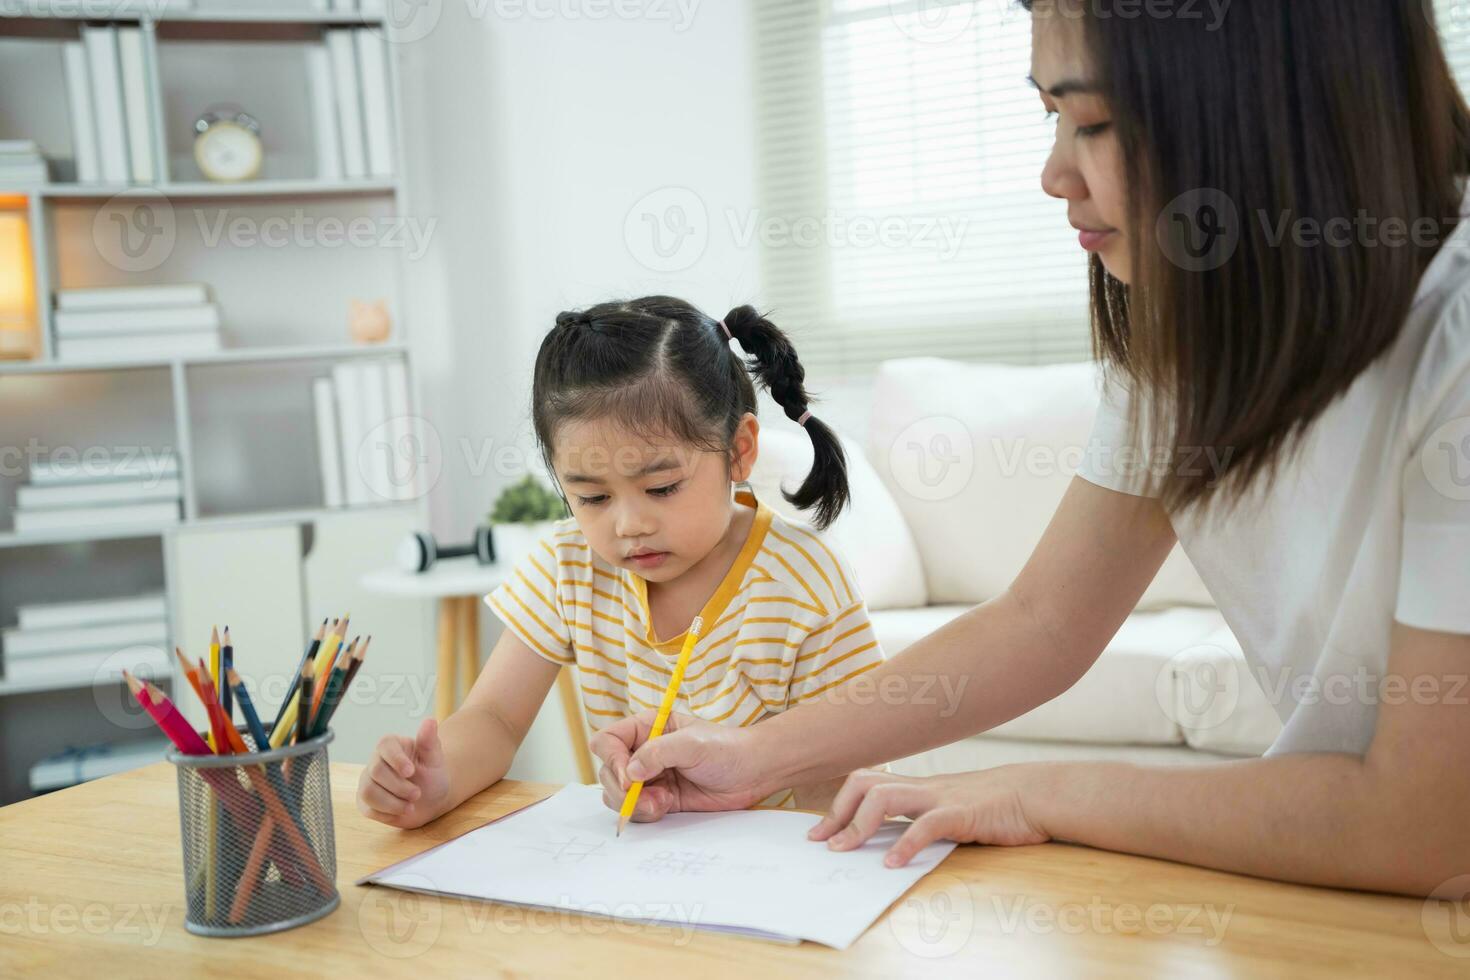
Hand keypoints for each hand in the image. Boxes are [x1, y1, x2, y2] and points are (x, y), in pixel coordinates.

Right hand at [357, 718, 450, 829]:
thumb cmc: (432, 774)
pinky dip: (388, 814)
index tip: (411, 771)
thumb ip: (430, 741)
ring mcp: (368, 781)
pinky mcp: (365, 801)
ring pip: (368, 792)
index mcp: (392, 745)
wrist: (431, 799)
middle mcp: (375, 761)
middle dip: (399, 787)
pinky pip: (368, 809)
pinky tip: (402, 811)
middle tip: (417, 794)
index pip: (385, 746)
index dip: (396, 759)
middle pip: (376, 772)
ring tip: (411, 806)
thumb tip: (430, 721)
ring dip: (392, 803)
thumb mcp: (435, 759)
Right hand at [589, 709, 768, 820]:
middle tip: (646, 797)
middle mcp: (643, 752)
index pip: (607, 741)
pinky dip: (645, 813)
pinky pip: (636, 811)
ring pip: (617, 795)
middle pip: (607, 772)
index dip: (611, 760)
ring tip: (663, 802)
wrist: (752, 773)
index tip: (628, 777)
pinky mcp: (659, 799)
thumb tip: (629, 772)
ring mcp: (649, 777)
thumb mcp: (692, 744)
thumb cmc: (726, 748)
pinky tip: (667, 807)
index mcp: (647, 728)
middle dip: (622, 790)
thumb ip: (658, 753)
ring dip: (634, 804)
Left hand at [807, 767, 1050, 866]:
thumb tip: (893, 843)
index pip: (866, 783)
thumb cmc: (997, 806)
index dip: (838, 806)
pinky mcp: (963, 813)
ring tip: (844, 851)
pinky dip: (906, 844)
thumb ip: (924, 818)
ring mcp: (941, 797)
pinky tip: (893, 864)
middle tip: (822, 843)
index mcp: (918, 788)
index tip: (819, 833)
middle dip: (837, 812)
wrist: (1038, 794)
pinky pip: (927, 825)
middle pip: (864, 782)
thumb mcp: (952, 808)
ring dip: (858, 825)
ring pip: (885, 796)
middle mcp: (923, 787)